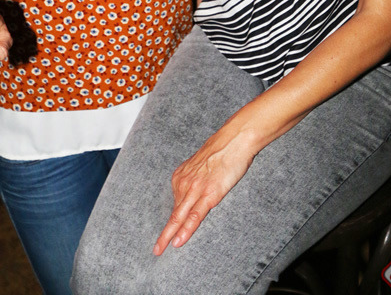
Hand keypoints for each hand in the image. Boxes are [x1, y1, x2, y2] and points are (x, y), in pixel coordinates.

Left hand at [153, 127, 255, 255]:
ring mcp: (196, 189)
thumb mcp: (202, 163)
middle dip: (163, 232)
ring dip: (169, 235)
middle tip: (156, 249)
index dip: (171, 220)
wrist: (234, 139)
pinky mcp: (209, 194)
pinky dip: (186, 230)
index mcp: (182, 175)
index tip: (165, 233)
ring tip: (161, 250)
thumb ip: (196, 177)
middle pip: (173, 212)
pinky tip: (179, 241)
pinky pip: (194, 216)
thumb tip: (196, 188)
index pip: (175, 203)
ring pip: (179, 217)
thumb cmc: (222, 149)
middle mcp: (185, 182)